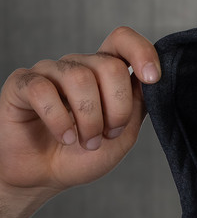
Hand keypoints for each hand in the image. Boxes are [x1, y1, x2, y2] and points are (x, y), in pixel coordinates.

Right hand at [0, 26, 159, 200]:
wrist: (45, 176)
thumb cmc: (83, 155)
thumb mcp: (124, 134)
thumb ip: (138, 105)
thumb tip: (153, 80)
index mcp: (105, 74)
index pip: (122, 41)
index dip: (141, 52)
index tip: (152, 78)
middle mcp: (79, 67)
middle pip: (109, 66)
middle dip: (117, 109)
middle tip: (108, 134)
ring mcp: (49, 73)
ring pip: (80, 79)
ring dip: (89, 120)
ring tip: (87, 142)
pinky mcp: (22, 84)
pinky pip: (43, 90)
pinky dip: (59, 120)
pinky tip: (64, 137)